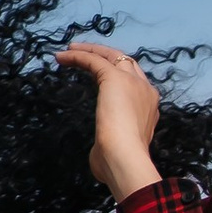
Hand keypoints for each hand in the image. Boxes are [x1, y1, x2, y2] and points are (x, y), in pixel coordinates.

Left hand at [54, 38, 163, 201]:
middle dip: (107, 57)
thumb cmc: (118, 162)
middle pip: (127, 63)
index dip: (119, 79)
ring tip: (71, 50)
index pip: (135, 85)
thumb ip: (108, 146)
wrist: (125, 158)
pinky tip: (63, 57)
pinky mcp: (114, 78)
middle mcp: (145, 92)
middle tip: (86, 55)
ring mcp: (132, 83)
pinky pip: (95, 60)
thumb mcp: (115, 152)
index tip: (99, 78)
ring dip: (92, 50)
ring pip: (113, 56)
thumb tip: (99, 154)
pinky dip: (79, 56)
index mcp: (149, 109)